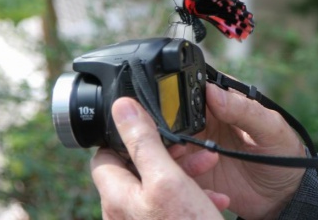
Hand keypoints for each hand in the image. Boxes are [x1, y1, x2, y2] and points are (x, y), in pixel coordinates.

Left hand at [91, 97, 227, 219]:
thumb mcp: (167, 180)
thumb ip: (143, 142)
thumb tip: (121, 108)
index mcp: (117, 199)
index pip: (103, 157)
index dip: (124, 136)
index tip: (150, 127)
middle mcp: (124, 215)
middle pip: (136, 169)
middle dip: (167, 153)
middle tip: (190, 148)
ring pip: (158, 186)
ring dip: (184, 172)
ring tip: (209, 166)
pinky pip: (171, 207)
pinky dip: (191, 195)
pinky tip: (215, 197)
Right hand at [169, 83, 305, 219]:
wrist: (283, 196)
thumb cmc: (283, 154)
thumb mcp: (271, 128)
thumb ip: (244, 110)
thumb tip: (213, 92)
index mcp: (221, 103)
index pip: (191, 90)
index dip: (180, 95)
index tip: (178, 106)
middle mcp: (203, 123)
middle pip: (172, 116)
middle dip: (168, 124)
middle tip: (181, 137)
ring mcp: (196, 147)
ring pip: (169, 144)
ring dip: (173, 151)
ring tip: (198, 159)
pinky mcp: (194, 171)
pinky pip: (176, 170)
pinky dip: (181, 174)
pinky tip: (201, 182)